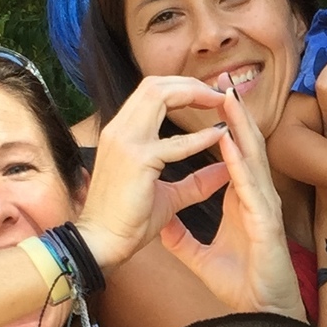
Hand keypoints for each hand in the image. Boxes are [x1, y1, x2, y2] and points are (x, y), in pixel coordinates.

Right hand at [77, 74, 233, 268]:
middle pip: (155, 84)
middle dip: (190, 83)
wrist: (101, 243)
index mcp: (122, 133)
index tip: (211, 97)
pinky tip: (220, 136)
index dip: (183, 89)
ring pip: (159, 95)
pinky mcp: (136, 160)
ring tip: (220, 103)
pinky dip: (200, 137)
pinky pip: (174, 143)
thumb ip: (196, 182)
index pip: (151, 93)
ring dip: (193, 95)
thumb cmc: (128, 221)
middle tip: (220, 94)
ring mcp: (125, 141)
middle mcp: (120, 129)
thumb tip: (225, 171)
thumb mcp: (169, 196)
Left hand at [160, 86, 302, 315]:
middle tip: (221, 84)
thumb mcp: (199, 256)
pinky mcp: (266, 222)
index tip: (206, 104)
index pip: (231, 155)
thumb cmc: (242, 284)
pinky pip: (250, 185)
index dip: (221, 128)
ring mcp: (263, 207)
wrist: (260, 313)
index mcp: (241, 201)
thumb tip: (159, 222)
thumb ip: (181, 237)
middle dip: (233, 114)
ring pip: (252, 157)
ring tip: (227, 97)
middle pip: (244, 147)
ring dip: (240, 126)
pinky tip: (227, 140)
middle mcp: (255, 197)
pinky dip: (237, 161)